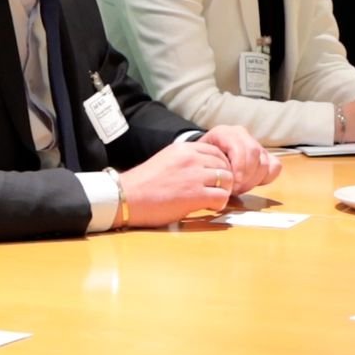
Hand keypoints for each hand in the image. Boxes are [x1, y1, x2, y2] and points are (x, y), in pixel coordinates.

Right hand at [119, 141, 234, 227]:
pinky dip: (219, 204)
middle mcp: (192, 158)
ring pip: (228, 180)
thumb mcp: (166, 160)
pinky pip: (222, 197)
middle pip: (225, 165)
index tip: (215, 177)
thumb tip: (204, 170)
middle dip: (224, 179)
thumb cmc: (143, 183)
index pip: (217, 151)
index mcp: (184, 148)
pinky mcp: (196, 195)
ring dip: (224, 191)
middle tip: (216, 190)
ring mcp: (195, 176)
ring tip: (212, 199)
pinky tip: (209, 207)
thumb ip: (185, 161)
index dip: (220, 166)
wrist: (127, 197)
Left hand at [197, 125, 279, 193]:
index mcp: (223, 133)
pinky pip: (275, 165)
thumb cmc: (201, 162)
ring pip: (264, 161)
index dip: (240, 167)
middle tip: (237, 189)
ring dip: (254, 180)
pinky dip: (267, 177)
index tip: (234, 183)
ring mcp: (254, 143)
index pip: (240, 147)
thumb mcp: (200, 162)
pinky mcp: (265, 154)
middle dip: (247, 176)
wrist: (205, 158)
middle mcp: (240, 134)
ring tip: (241, 188)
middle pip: (254, 153)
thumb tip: (224, 180)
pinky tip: (254, 183)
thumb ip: (211, 167)